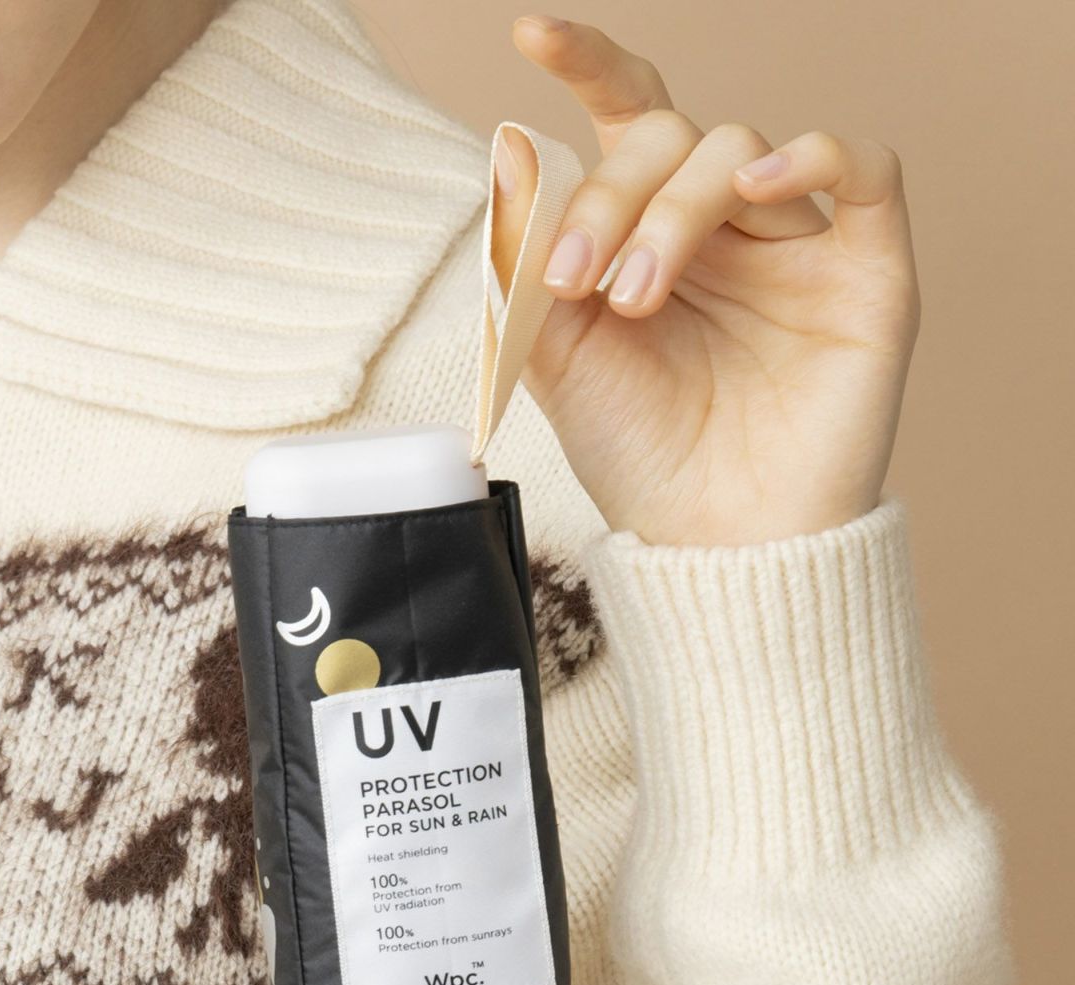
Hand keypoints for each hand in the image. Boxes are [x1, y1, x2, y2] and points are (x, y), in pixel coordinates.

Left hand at [491, 16, 921, 545]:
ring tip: (635, 300)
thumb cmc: (640, 457)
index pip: (626, 123)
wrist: (712, 544)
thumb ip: (532, 261)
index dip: (588, 65)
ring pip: (739, 151)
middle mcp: (722, 229)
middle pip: (670, 136)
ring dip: (673, 212)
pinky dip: (813, 155)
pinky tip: (758, 187)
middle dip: (610, 196)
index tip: (531, 33)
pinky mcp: (865, 273)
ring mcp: (794, 246)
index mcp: (648, 235)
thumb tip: (509, 155)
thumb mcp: (558, 357)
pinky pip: (864, 169)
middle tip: (576, 281)